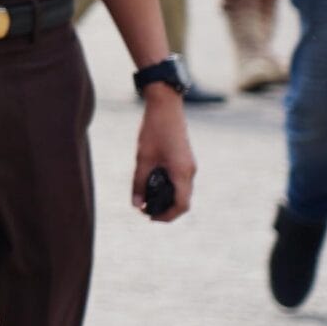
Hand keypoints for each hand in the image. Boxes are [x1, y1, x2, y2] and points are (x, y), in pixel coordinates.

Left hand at [134, 87, 197, 221]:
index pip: (181, 205)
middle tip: (145, 211)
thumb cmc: (153, 131)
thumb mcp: (142, 159)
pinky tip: (153, 186)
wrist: (166, 107)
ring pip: (182, 191)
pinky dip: (169, 188)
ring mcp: (189, 165)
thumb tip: (136, 205)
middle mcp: (190, 171)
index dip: (167, 216)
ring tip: (147, 200)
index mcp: (182, 172)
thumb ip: (139, 183)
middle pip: (183, 201)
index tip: (150, 218)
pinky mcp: (185, 159)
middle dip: (166, 210)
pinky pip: (180, 181)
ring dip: (167, 199)